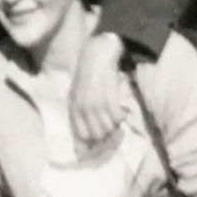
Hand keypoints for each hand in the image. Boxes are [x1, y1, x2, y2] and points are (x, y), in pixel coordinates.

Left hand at [69, 31, 127, 146]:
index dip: (93, 141)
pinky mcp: (108, 98)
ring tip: (118, 116)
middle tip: (113, 127)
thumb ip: (82, 111)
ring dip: (115, 125)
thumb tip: (88, 134)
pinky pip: (117, 118)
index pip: (82, 135)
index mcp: (74, 108)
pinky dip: (122, 117)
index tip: (102, 139)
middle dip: (107, 135)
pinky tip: (123, 110)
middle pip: (97, 135)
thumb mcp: (78, 93)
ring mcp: (95, 104)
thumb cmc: (88, 74)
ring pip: (108, 128)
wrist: (97, 55)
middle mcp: (83, 109)